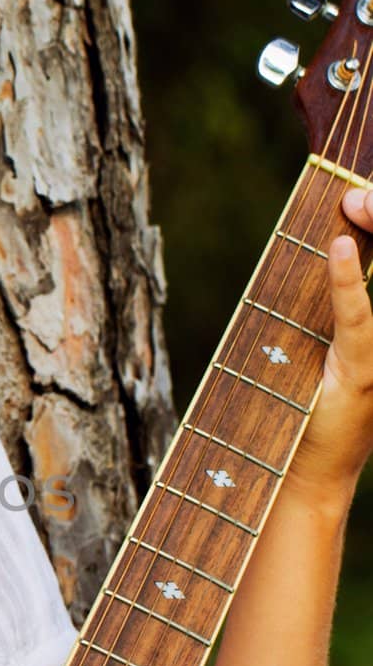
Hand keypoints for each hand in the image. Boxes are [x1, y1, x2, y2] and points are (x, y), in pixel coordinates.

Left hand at [285, 187, 372, 506]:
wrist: (300, 475)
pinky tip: (341, 250)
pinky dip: (348, 285)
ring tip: (353, 202)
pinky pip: (359, 320)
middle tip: (353, 192)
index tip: (353, 190)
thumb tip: (319, 241)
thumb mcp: (309, 343)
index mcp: (371, 332)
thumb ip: (321, 301)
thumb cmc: (300, 411)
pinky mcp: (363, 374)